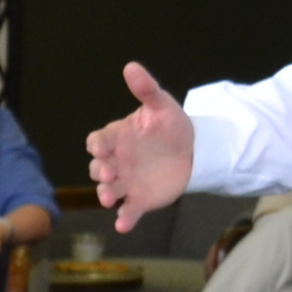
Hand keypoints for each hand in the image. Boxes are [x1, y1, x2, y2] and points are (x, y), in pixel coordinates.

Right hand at [87, 64, 193, 232]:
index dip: (98, 145)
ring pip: (108, 190)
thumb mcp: (162, 105)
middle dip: (100, 170)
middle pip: (98, 167)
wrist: (194, 151)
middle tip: (109, 172)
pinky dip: (124, 219)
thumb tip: (131, 66)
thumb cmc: (171, 126)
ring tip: (110, 198)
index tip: (101, 147)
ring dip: (106, 195)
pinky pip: (129, 211)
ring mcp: (126, 182)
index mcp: (118, 137)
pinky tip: (123, 225)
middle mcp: (116, 161)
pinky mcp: (140, 199)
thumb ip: (146, 89)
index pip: (98, 141)